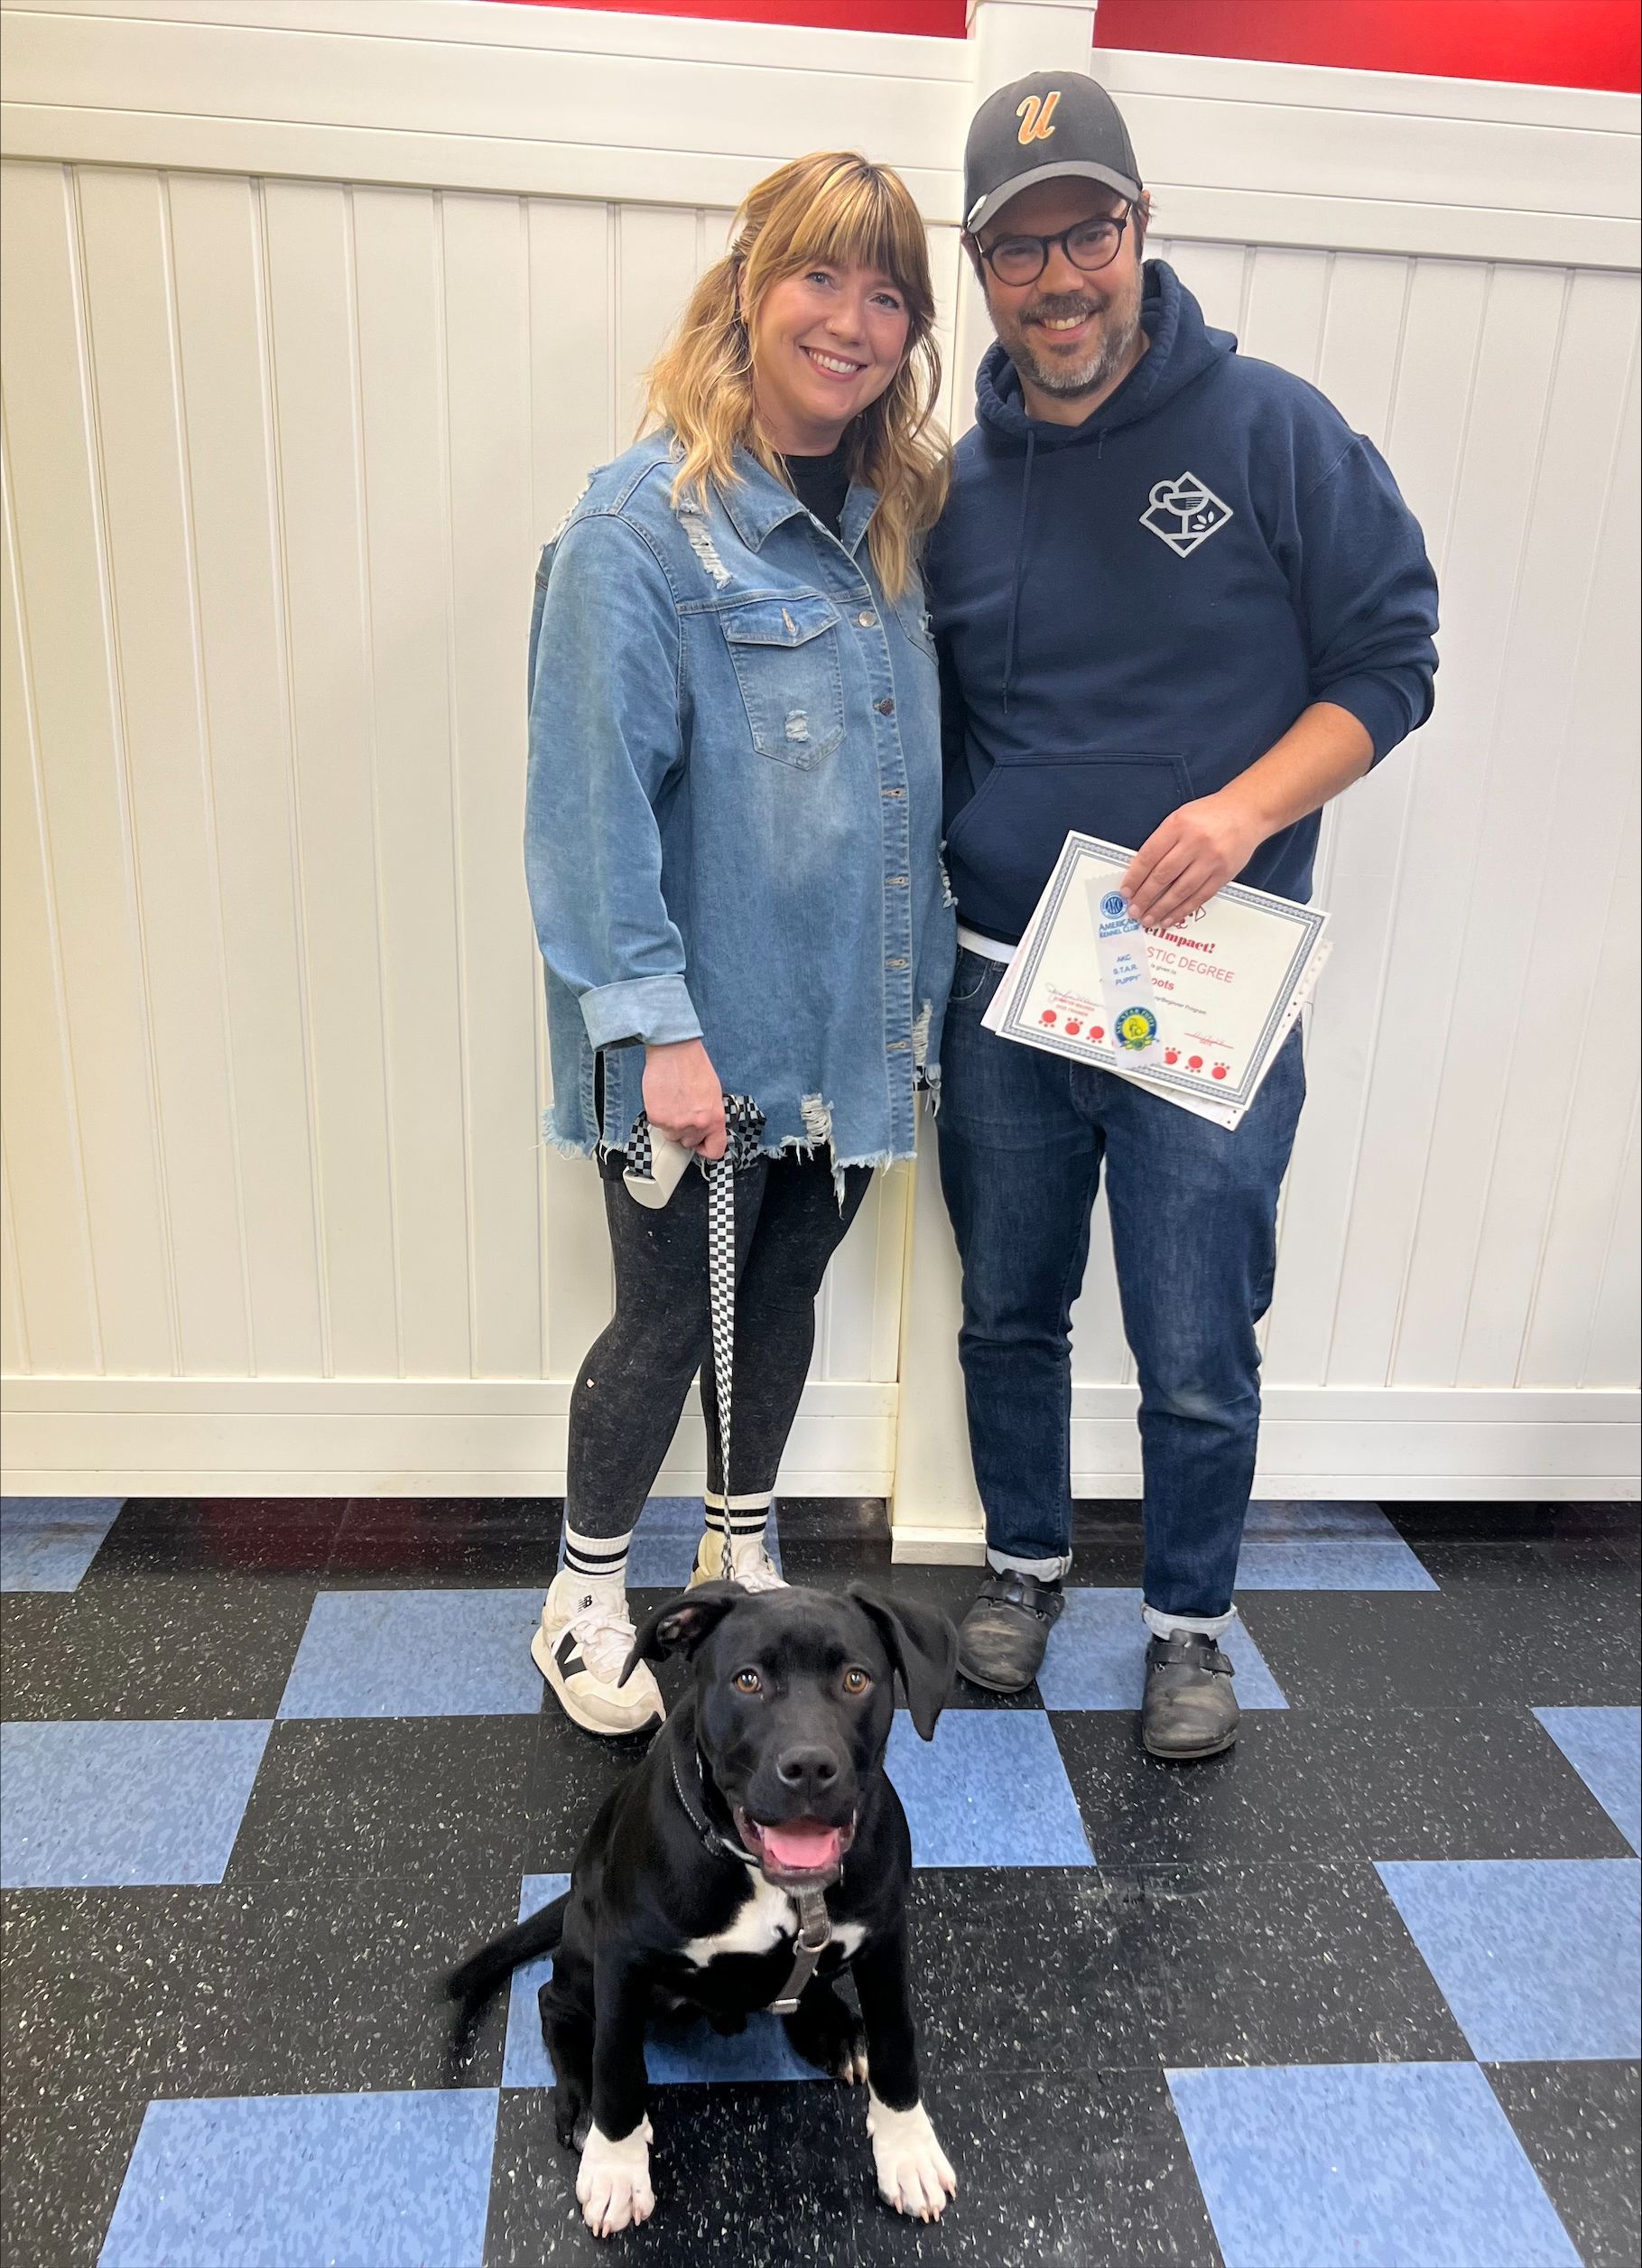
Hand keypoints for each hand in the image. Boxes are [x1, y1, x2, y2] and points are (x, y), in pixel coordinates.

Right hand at [642, 1039, 726, 1159]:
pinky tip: (664, 1099)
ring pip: (672, 1136)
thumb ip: (709, 1116)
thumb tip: (704, 1129)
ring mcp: (675, 1124)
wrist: (674, 1051)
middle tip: (684, 1112)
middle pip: (689, 1143)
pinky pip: (658, 1126)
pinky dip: (659, 1115)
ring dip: (672, 1124)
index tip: (701, 1144)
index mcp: (714, 1119)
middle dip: (686, 1131)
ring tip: (673, 1103)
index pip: (715, 1151)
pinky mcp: (657, 1118)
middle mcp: (696, 1125)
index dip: (706, 1148)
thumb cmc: (694, 1066)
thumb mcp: (713, 1094)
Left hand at [1120, 792, 1266, 930]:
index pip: (1149, 856)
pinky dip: (1182, 910)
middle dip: (1145, 897)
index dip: (1134, 877)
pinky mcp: (1223, 874)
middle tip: (1133, 909)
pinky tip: (1170, 917)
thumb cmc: (1210, 815)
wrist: (1247, 812)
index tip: (1126, 891)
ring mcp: (1211, 860)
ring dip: (1161, 908)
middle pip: (1163, 876)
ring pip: (1180, 891)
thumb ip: (1161, 842)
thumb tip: (1140, 873)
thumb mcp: (1180, 817)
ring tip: (1148, 918)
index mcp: (1178, 825)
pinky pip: (1199, 897)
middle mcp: (1195, 842)